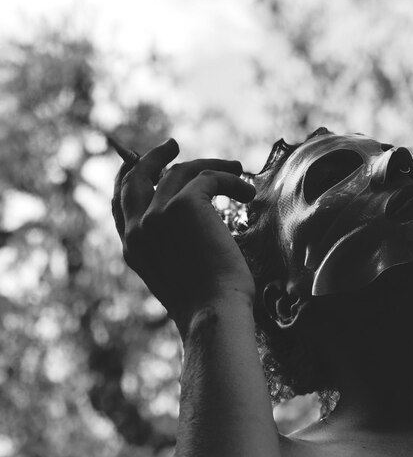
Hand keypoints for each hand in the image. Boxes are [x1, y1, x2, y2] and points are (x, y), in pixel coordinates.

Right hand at [112, 139, 255, 335]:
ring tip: (236, 167)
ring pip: (179, 171)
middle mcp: (138, 228)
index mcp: (133, 247)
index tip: (144, 165)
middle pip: (136, 177)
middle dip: (153, 157)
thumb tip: (194, 220)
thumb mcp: (180, 272)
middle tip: (172, 144)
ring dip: (211, 166)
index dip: (130, 179)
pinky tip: (247, 191)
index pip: (121, 203)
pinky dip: (231, 178)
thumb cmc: (208, 302)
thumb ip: (174, 244)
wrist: (214, 312)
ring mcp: (156, 215)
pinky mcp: (184, 205)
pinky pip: (209, 177)